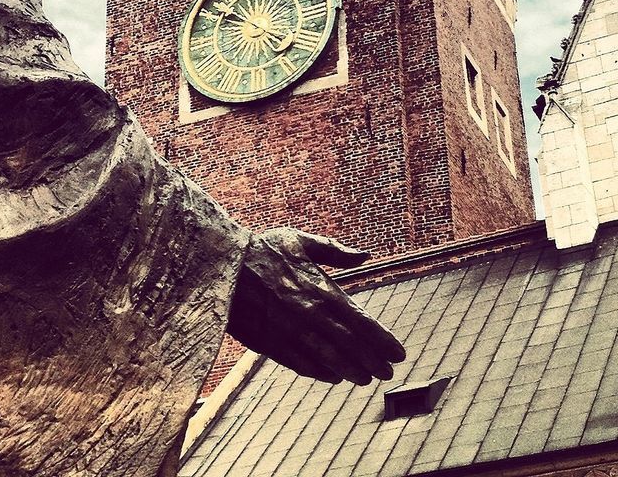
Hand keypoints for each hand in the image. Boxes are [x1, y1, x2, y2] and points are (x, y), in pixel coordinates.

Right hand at [227, 227, 405, 384]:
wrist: (220, 264)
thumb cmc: (262, 248)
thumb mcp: (299, 239)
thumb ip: (334, 250)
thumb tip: (365, 254)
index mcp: (318, 287)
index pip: (358, 319)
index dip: (381, 338)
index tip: (398, 352)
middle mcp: (307, 314)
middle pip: (348, 344)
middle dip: (372, 359)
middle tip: (389, 372)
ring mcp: (288, 332)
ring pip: (327, 359)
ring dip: (350, 370)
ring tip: (366, 378)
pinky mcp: (269, 343)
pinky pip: (300, 363)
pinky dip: (319, 372)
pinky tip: (333, 376)